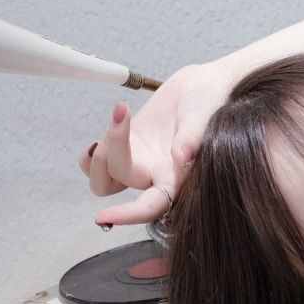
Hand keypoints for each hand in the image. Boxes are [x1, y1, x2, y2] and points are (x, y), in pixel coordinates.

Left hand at [78, 59, 235, 228]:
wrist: (203, 86)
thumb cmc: (211, 102)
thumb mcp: (205, 116)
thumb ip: (193, 137)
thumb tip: (182, 156)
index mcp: (176, 178)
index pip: (151, 206)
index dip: (128, 214)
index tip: (103, 216)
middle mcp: (154, 176)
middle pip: (116, 184)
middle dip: (108, 156)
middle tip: (122, 116)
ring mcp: (138, 161)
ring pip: (103, 181)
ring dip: (96, 158)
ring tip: (117, 119)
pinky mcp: (127, 144)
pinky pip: (97, 161)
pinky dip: (91, 153)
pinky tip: (111, 124)